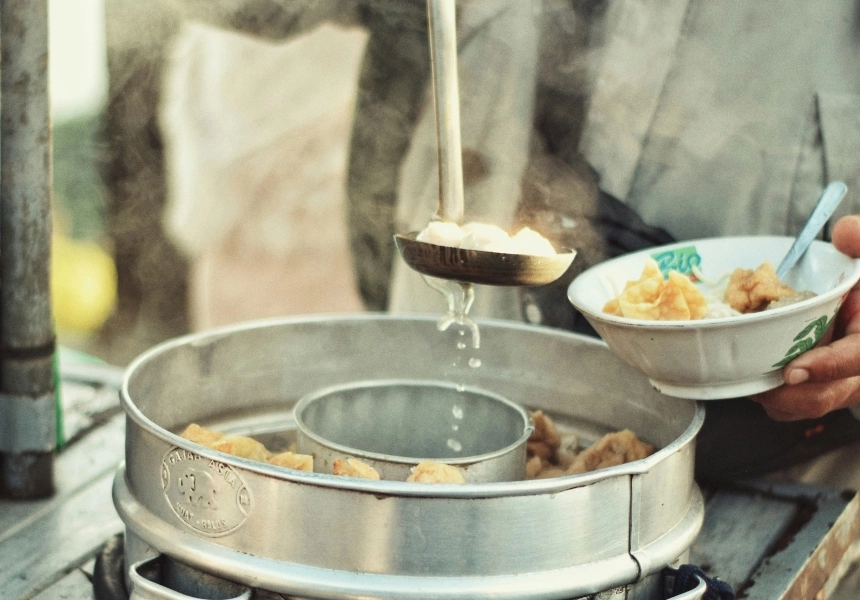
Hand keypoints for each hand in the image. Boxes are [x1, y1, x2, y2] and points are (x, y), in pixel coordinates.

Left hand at [751, 215, 859, 419]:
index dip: (828, 368)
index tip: (794, 371)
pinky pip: (792, 404)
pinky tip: (746, 376)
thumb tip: (844, 233)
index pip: (857, 360)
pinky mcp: (818, 388)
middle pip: (825, 396)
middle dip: (785, 395)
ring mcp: (840, 383)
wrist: (855, 298)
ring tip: (741, 378)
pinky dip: (769, 396)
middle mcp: (858, 370)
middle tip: (750, 382)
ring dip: (771, 397)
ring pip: (805, 405)